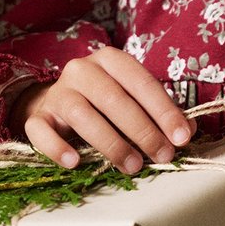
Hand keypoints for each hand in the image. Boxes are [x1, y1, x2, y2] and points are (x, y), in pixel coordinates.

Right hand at [13, 47, 194, 173]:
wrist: (55, 103)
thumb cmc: (102, 102)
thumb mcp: (131, 99)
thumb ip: (157, 112)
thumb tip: (187, 132)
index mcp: (110, 60)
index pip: (141, 82)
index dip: (163, 110)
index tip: (181, 137)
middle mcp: (82, 70)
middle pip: (114, 99)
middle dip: (142, 130)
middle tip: (162, 156)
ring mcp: (57, 92)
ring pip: (82, 115)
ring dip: (111, 143)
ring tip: (133, 165)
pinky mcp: (37, 117)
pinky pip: (42, 131)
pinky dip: (57, 147)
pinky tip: (75, 162)